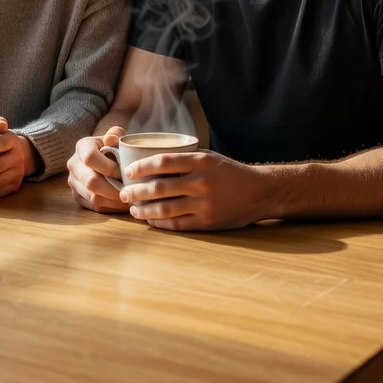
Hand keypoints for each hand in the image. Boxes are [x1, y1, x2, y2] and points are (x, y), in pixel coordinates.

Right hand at [66, 126, 127, 213]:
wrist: (104, 158)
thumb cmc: (113, 147)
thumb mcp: (116, 137)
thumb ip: (116, 135)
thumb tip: (110, 139)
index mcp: (82, 146)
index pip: (90, 158)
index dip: (108, 167)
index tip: (123, 171)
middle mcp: (73, 164)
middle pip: (90, 182)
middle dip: (113, 188)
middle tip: (130, 190)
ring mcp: (73, 182)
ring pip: (93, 197)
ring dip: (113, 200)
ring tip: (128, 197)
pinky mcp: (78, 196)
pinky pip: (94, 207)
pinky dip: (110, 207)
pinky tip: (122, 203)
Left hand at [119, 150, 266, 230]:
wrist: (259, 192)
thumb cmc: (229, 172)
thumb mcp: (209, 157)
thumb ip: (185, 159)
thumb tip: (153, 160)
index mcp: (201, 162)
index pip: (163, 161)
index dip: (142, 167)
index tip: (129, 171)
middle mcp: (201, 182)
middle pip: (160, 187)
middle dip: (137, 191)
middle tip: (123, 193)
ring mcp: (204, 204)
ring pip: (165, 208)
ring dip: (145, 210)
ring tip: (133, 209)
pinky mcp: (207, 222)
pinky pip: (178, 224)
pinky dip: (160, 223)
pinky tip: (150, 220)